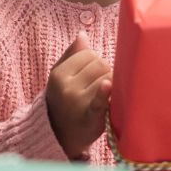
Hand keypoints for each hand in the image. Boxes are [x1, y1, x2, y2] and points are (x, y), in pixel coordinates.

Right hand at [45, 33, 110, 158]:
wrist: (60, 136)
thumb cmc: (64, 102)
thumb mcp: (60, 78)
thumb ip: (72, 56)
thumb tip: (83, 35)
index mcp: (59, 74)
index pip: (89, 54)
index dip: (95, 63)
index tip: (91, 77)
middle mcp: (66, 86)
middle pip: (100, 65)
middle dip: (105, 73)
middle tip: (99, 89)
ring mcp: (77, 101)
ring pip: (107, 78)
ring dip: (112, 85)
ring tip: (102, 98)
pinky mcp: (89, 116)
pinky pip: (97, 101)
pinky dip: (103, 93)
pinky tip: (107, 86)